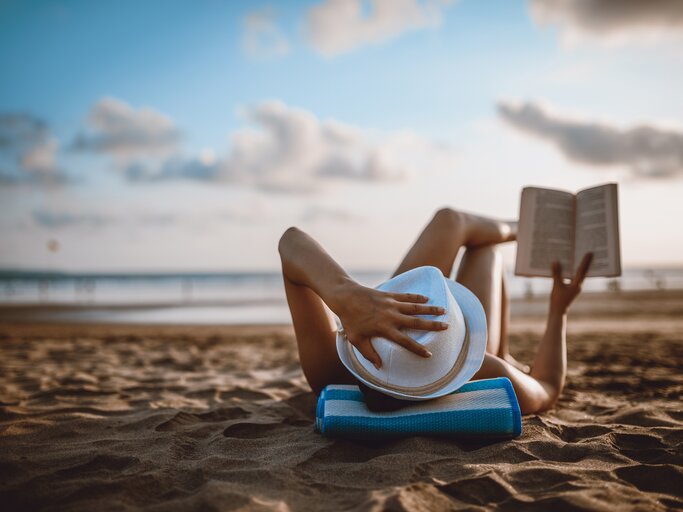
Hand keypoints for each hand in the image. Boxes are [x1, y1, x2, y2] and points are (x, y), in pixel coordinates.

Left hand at [333, 282, 447, 368]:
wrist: (345, 297)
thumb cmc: (350, 320)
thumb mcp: (356, 340)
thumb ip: (369, 354)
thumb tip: (379, 367)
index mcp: (384, 329)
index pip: (405, 342)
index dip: (418, 349)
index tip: (429, 354)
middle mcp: (391, 316)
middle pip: (416, 322)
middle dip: (433, 325)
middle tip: (446, 327)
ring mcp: (391, 304)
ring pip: (415, 307)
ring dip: (430, 309)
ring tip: (444, 311)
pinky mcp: (389, 294)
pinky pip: (407, 296)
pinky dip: (417, 297)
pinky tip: (427, 298)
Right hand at [550, 253, 592, 313]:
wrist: (558, 311)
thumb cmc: (558, 300)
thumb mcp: (556, 285)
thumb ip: (556, 273)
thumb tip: (556, 262)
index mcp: (577, 285)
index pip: (582, 271)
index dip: (585, 261)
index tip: (589, 253)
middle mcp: (578, 285)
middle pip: (583, 272)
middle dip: (586, 263)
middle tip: (590, 253)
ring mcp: (575, 287)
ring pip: (579, 275)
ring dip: (581, 267)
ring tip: (582, 258)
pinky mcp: (571, 289)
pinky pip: (574, 277)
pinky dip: (574, 271)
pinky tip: (570, 268)